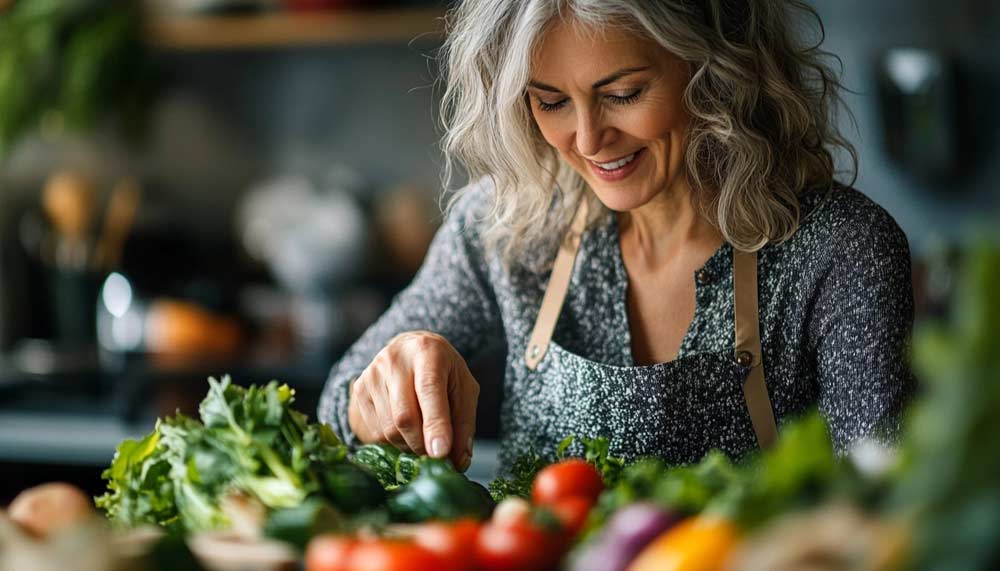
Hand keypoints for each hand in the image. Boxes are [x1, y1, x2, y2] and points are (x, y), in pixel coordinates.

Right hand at [348, 331, 479, 469]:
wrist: (410, 350)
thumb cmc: (442, 371)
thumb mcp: (464, 388)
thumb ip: (464, 423)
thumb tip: (459, 461)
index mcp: (428, 352)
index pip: (429, 390)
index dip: (435, 425)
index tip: (440, 453)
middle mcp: (395, 360)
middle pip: (404, 416)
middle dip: (422, 444)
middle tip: (436, 454)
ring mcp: (373, 375)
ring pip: (388, 430)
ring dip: (408, 446)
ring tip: (422, 435)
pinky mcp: (359, 390)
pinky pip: (374, 433)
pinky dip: (393, 442)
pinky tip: (404, 429)